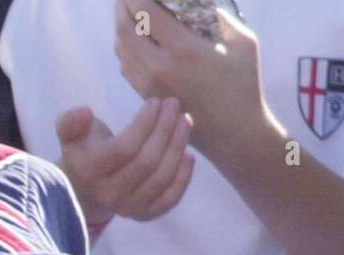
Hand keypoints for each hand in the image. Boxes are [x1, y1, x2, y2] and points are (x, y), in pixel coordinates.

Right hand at [55, 98, 194, 225]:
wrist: (83, 192)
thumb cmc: (82, 155)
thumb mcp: (70, 136)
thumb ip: (71, 122)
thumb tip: (85, 112)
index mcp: (88, 172)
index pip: (124, 148)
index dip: (145, 123)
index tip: (155, 102)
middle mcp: (107, 194)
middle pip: (146, 162)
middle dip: (165, 129)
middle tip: (174, 106)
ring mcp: (126, 208)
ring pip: (161, 178)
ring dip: (178, 147)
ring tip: (185, 121)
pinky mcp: (143, 215)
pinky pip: (170, 199)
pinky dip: (183, 177)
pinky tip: (188, 155)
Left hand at [114, 0, 269, 162]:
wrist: (232, 133)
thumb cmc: (243, 84)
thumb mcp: (243, 41)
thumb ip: (219, 16)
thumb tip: (197, 2)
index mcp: (183, 50)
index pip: (145, 13)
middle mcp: (158, 67)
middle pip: (124, 30)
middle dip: (122, 8)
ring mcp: (147, 84)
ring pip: (121, 49)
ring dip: (121, 27)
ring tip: (128, 14)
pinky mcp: (144, 96)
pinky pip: (125, 66)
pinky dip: (125, 47)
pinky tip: (134, 39)